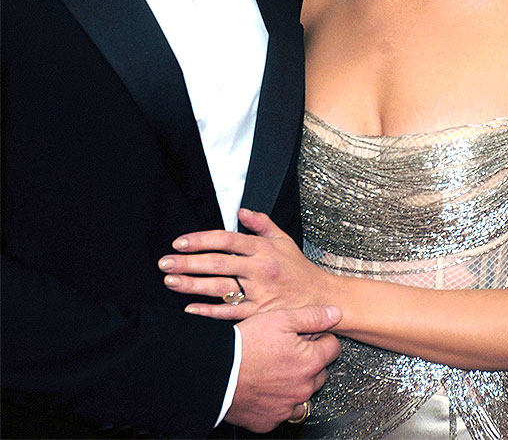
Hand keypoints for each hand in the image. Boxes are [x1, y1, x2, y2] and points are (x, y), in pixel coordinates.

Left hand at [158, 208, 328, 318]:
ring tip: (171, 282)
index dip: (201, 240)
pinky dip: (208, 311)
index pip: (226, 239)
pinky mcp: (260, 315)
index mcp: (263, 249)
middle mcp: (260, 269)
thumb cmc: (300, 270)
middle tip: (165, 263)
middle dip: (187, 262)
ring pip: (220, 288)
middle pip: (217, 263)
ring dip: (192, 285)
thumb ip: (262, 224)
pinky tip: (190, 308)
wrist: (324, 300)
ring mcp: (259, 293)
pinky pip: (230, 313)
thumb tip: (240, 211)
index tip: (180, 242)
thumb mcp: (284, 240)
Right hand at [223, 304, 340, 431]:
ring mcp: (287, 408)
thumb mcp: (280, 319)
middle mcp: (303, 389)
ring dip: (296, 382)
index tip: (306, 335)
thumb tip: (336, 313)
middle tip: (286, 349)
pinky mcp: (271, 421)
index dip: (319, 337)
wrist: (215, 373)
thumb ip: (312, 316)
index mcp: (310, 363)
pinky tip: (265, 386)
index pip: (333, 348)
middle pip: (320, 372)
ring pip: (303, 394)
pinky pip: (283, 410)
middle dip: (309, 360)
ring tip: (275, 368)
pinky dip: (278, 400)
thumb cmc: (245, 344)